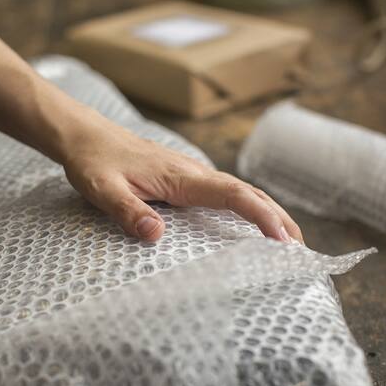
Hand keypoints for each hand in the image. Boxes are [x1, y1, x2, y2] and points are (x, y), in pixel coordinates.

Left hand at [62, 113, 303, 242]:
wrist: (84, 135)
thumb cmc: (93, 161)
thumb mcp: (102, 189)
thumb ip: (127, 211)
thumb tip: (155, 235)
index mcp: (181, 177)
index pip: (233, 194)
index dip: (260, 217)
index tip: (281, 241)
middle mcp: (194, 173)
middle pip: (249, 193)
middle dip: (278, 219)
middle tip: (301, 251)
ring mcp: (191, 175)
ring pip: (241, 191)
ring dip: (268, 213)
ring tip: (288, 241)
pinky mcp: (184, 179)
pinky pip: (225, 193)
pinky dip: (248, 208)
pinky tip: (250, 224)